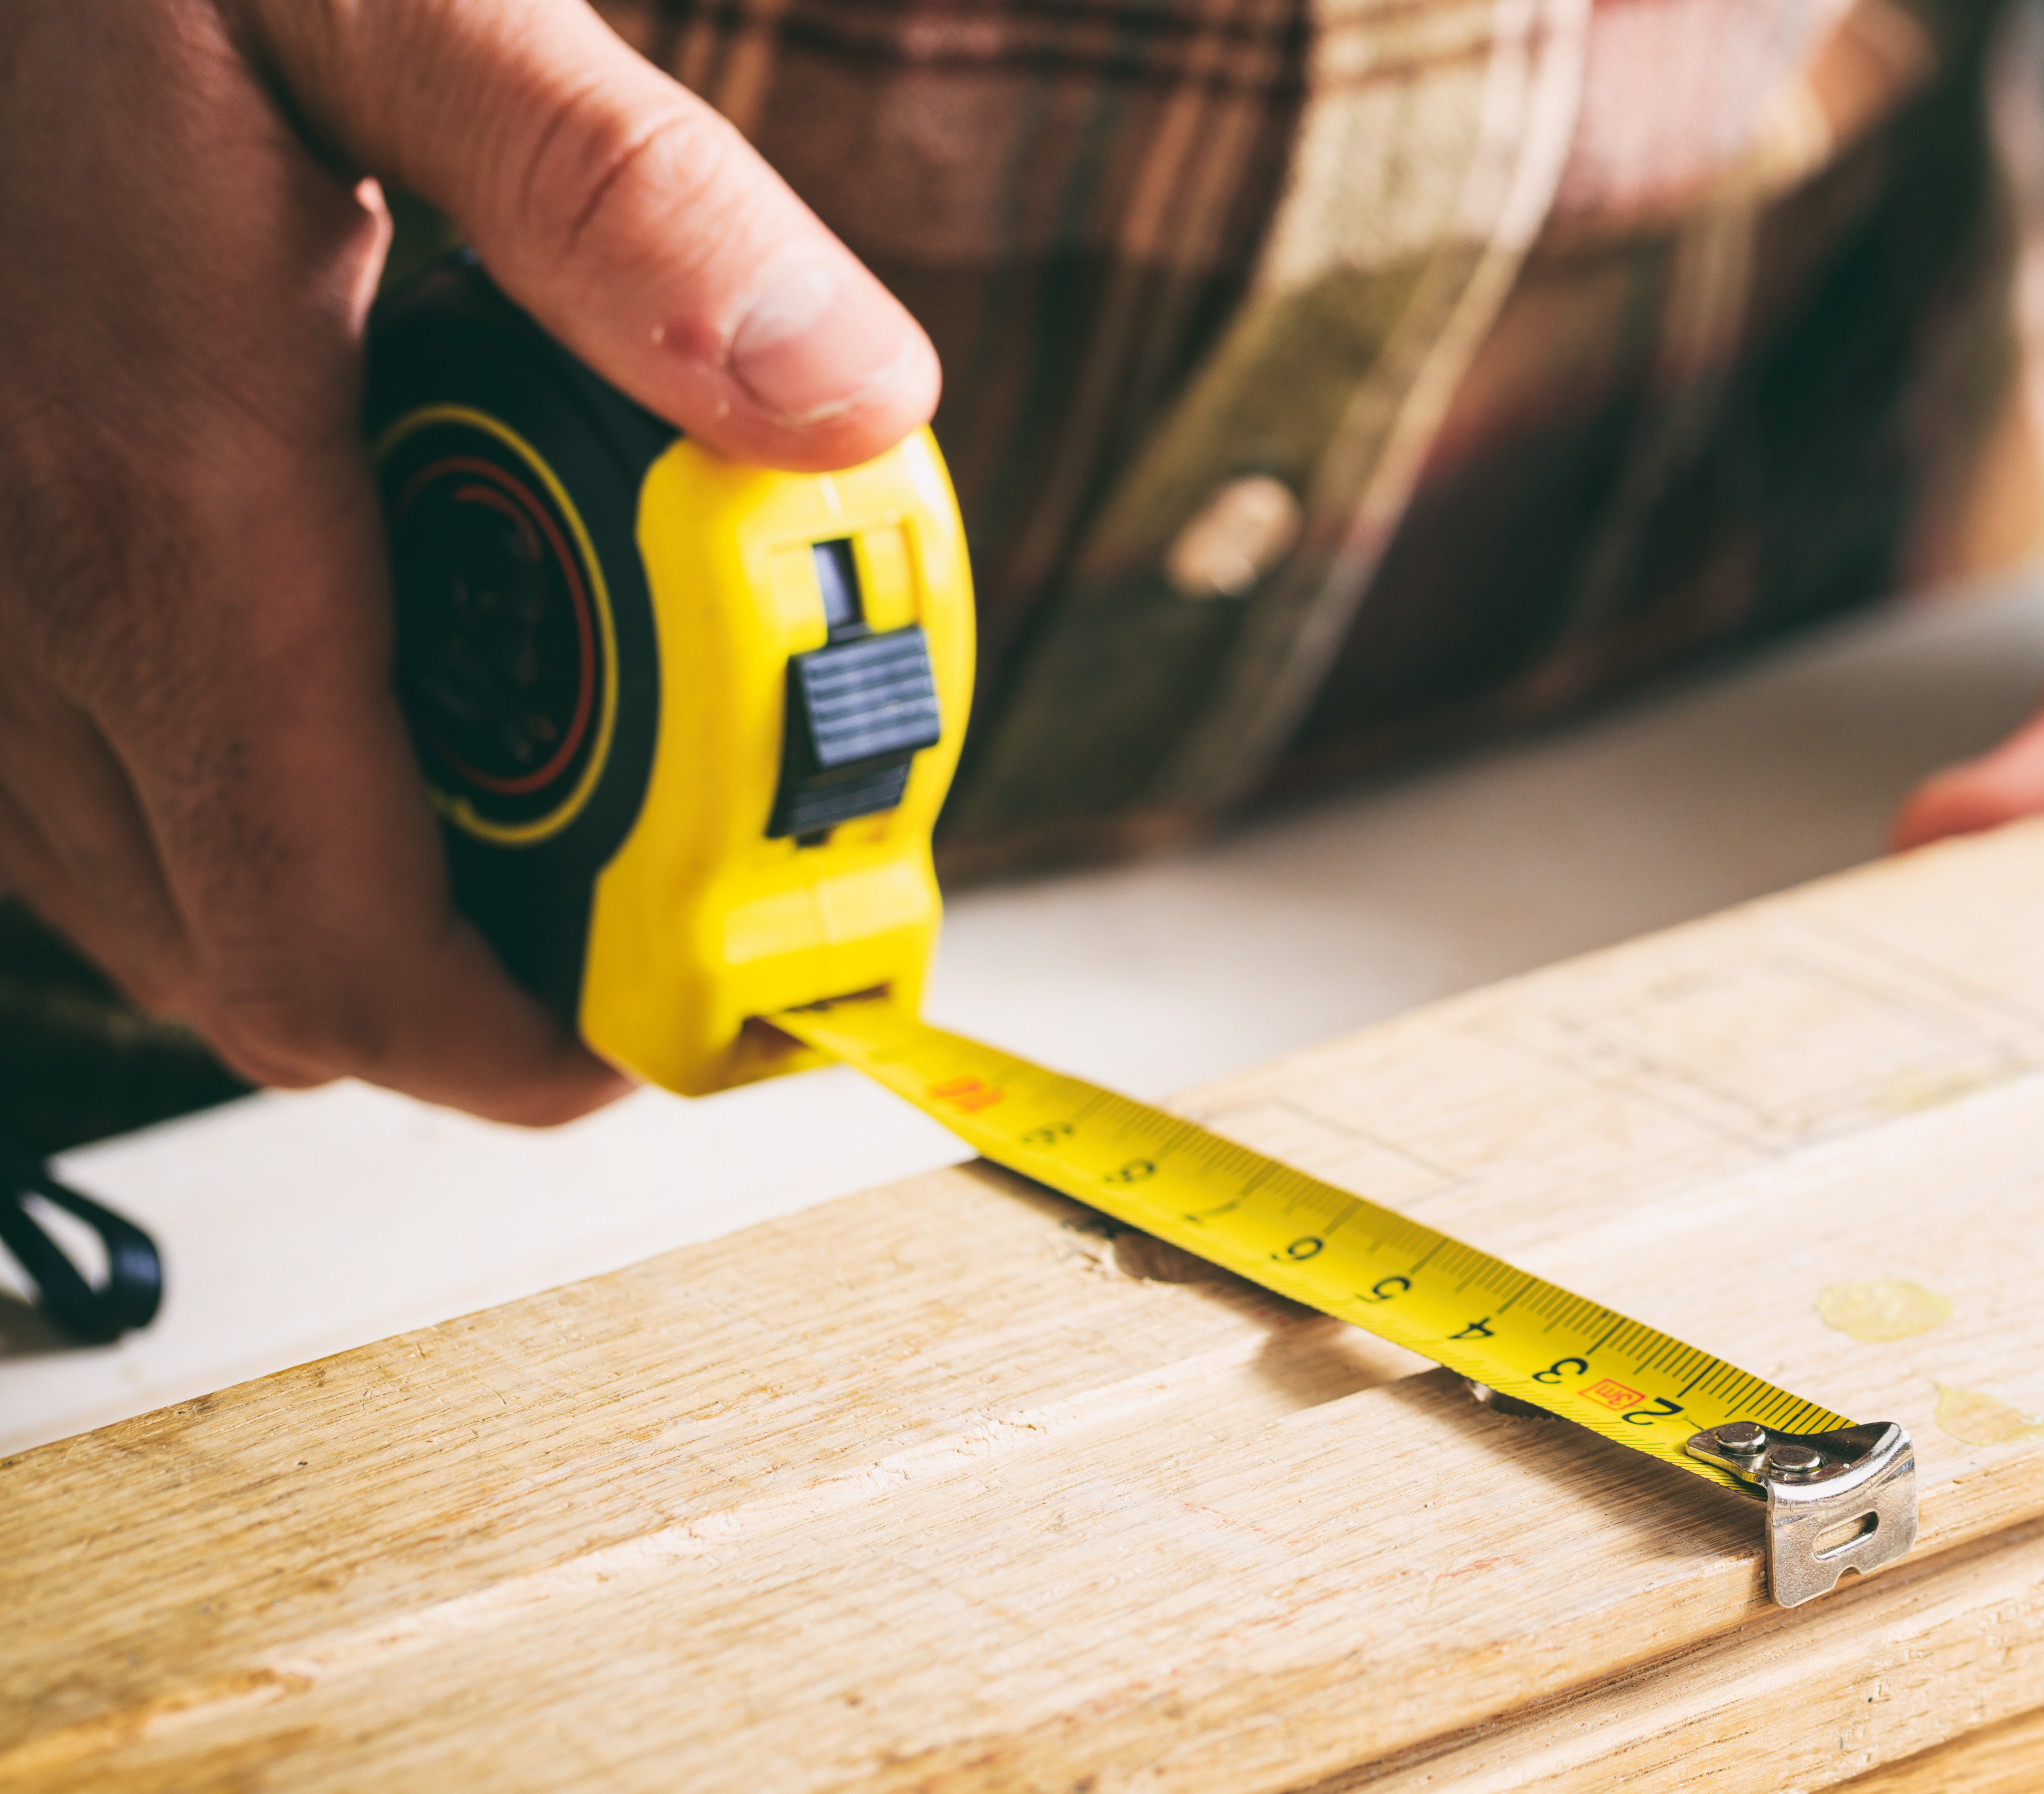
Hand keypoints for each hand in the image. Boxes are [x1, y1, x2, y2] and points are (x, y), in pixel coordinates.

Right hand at [0, 0, 934, 1121]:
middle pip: (268, 979)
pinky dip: (252, 796)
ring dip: (371, 897)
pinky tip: (373, 661)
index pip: (344, 953)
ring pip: (161, 913)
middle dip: (493, 982)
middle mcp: (22, 601)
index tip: (703, 1017)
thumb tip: (844, 397)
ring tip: (561, 764)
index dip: (543, 1051)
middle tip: (679, 874)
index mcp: (164, 508)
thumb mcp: (390, 1)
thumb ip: (623, 195)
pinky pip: (80, 798)